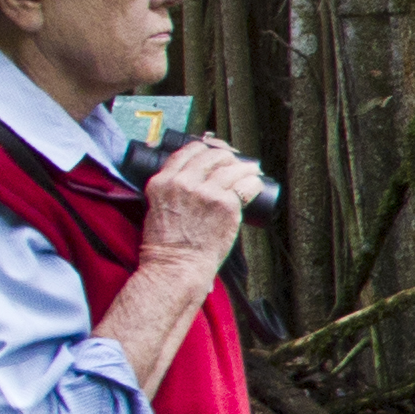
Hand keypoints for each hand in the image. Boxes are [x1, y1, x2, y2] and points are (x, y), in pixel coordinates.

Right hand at [135, 135, 263, 274]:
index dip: (206, 149)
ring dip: (245, 167)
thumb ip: (171, 190)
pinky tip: (256, 182)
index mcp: (163, 181)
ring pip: (232, 167)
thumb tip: (194, 179)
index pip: (188, 151)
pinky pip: (246, 185)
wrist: (176, 265)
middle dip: (227, 156)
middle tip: (236, 163)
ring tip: (252, 170)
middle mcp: (184, 182)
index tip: (215, 152)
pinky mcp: (226, 204)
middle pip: (212, 155)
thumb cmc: (167, 244)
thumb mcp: (158, 207)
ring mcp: (206, 192)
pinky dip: (253, 182)